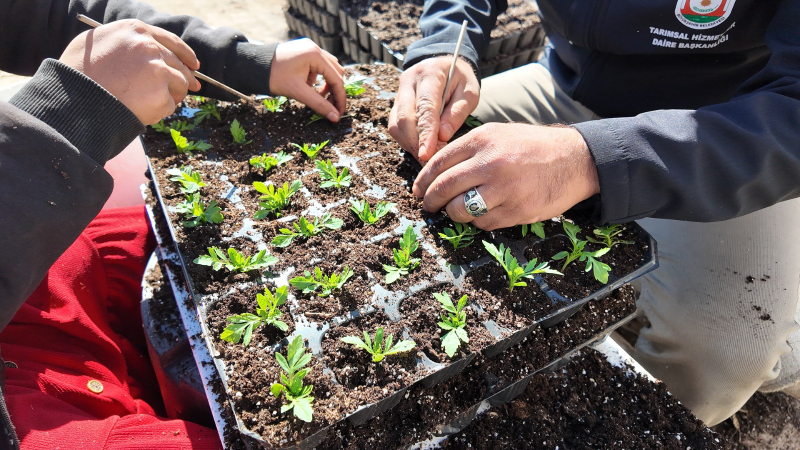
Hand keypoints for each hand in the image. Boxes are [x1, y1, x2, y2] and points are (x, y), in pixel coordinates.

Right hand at [59, 19, 199, 124]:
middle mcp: (149, 47)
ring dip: (171, 95)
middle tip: (193, 88)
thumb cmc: (77, 73)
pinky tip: (141, 110)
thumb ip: (124, 41)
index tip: (194, 64)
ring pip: (180, 85)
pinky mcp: (161, 95)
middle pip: (179, 64)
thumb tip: (144, 46)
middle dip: (187, 77)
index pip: (171, 41)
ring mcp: (158, 71)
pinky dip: (160, 110)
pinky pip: (170, 105)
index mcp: (135, 30)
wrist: (73, 100)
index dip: (185, 54)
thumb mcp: (96, 42)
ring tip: (149, 102)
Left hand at [269, 39, 345, 121]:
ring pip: (328, 68)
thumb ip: (319, 104)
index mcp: (314, 55)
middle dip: (334, 91)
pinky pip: (318, 65)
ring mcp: (309, 47)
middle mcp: (314, 48)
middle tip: (329, 107)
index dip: (340, 97)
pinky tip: (308, 86)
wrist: (253, 65)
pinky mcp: (304, 51)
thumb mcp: (298, 92)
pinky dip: (318, 78)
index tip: (339, 113)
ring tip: (317, 97)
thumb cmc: (274, 77)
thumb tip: (335, 117)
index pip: (336, 78)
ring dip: (327, 84)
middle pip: (335, 72)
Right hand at [388, 56, 479, 161]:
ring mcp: (399, 92)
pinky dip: (407, 141)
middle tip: (431, 161)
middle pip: (404, 118)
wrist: (445, 65)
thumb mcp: (470, 93)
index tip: (427, 154)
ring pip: (396, 125)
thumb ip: (457, 114)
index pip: (424, 107)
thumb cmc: (460, 80)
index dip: (425, 133)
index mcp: (430, 74)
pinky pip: (395, 126)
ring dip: (410, 144)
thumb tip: (442, 137)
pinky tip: (421, 147)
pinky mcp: (395, 104)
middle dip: (416, 143)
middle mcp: (409, 81)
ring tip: (428, 156)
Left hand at [412, 123, 599, 229]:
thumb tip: (435, 170)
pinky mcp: (516, 210)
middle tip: (428, 205)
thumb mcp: (498, 134)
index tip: (417, 190)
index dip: (422, 180)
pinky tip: (485, 212)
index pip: (438, 163)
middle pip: (444, 188)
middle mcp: (490, 163)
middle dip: (430, 201)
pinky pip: (483, 223)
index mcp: (482, 140)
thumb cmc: (532, 146)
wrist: (575, 159)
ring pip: (460, 210)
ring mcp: (504, 189)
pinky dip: (478, 221)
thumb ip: (468, 149)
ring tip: (457, 210)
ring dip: (453, 214)